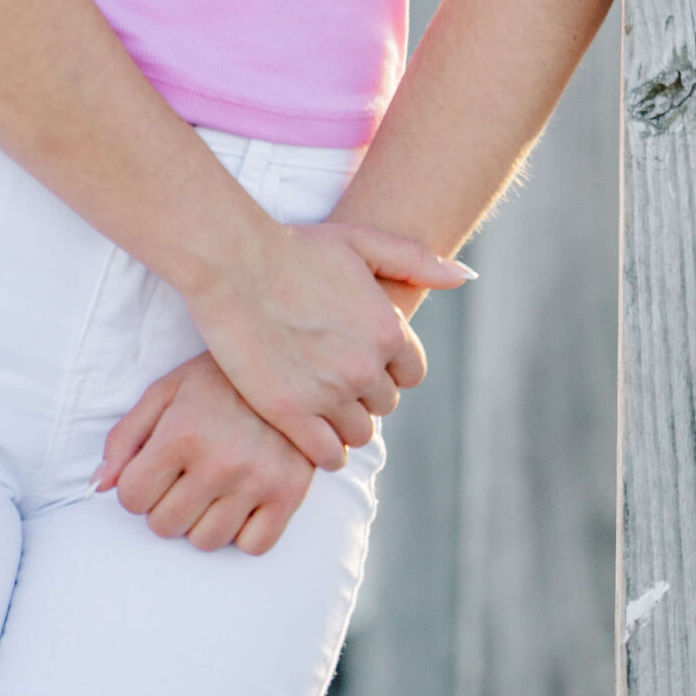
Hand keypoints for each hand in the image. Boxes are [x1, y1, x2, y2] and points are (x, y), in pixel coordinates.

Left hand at [96, 352, 316, 555]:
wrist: (290, 366)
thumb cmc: (219, 380)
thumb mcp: (166, 392)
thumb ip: (126, 437)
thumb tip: (100, 486)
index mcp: (182, 432)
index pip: (132, 498)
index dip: (137, 486)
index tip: (154, 470)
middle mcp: (219, 461)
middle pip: (165, 526)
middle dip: (166, 505)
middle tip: (185, 477)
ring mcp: (257, 481)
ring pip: (206, 541)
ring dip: (202, 521)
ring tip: (214, 486)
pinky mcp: (289, 495)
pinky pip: (252, 546)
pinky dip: (243, 532)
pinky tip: (243, 499)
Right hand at [185, 218, 470, 472]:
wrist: (232, 262)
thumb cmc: (295, 246)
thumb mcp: (360, 241)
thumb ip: (414, 260)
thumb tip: (463, 277)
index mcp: (387, 329)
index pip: (411, 372)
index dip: (387, 364)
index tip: (360, 355)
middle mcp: (365, 366)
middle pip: (384, 403)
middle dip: (363, 391)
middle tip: (332, 373)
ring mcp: (329, 393)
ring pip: (359, 432)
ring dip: (344, 420)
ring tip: (318, 400)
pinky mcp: (291, 414)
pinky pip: (328, 454)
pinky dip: (324, 448)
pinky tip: (308, 428)